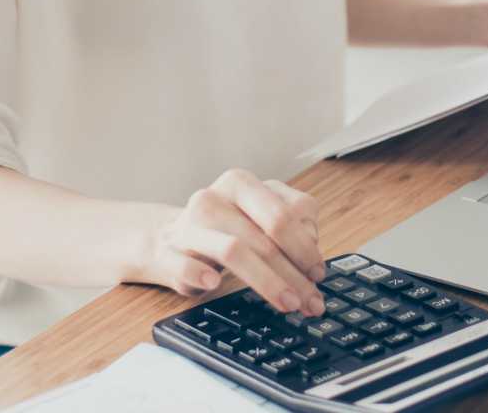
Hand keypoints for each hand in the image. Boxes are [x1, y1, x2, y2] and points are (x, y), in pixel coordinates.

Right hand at [142, 169, 327, 315]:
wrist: (167, 241)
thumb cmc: (225, 231)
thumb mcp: (259, 220)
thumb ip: (290, 229)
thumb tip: (313, 259)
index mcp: (242, 184)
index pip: (284, 214)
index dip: (307, 247)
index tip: (319, 274)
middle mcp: (214, 198)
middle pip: (264, 236)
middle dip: (294, 273)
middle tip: (311, 301)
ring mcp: (188, 225)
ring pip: (234, 251)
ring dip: (267, 282)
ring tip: (288, 303)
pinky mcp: (168, 253)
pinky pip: (184, 264)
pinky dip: (200, 274)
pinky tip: (215, 284)